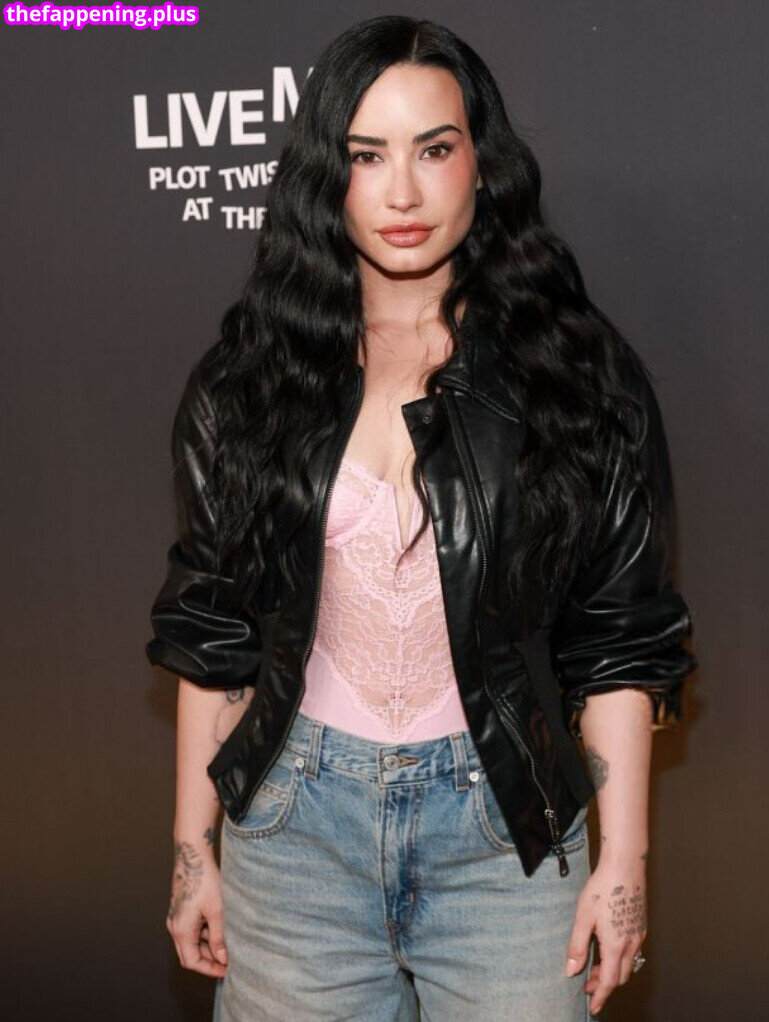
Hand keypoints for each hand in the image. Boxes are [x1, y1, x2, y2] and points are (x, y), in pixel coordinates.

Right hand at [166, 839, 227, 977]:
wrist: (193, 854)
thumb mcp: (217, 910)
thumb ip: (219, 937)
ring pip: (191, 941)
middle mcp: (175, 926)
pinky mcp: (182, 909)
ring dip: (208, 946)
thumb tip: (222, 958)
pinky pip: (192, 929)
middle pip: (190, 954)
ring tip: (229, 943)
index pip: (192, 961)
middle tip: (229, 960)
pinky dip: (205, 933)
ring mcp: (177, 917)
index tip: (226, 970)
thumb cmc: (205, 880)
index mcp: (181, 930)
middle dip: (209, 960)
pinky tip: (220, 927)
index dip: (209, 969)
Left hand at [564, 855, 647, 1014]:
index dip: (601, 996)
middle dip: (605, 984)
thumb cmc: (602, 888)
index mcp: (616, 945)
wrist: (625, 865)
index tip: (593, 1007)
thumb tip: (571, 971)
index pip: (610, 981)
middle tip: (588, 984)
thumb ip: (577, 946)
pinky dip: (621, 958)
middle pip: (621, 976)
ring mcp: (639, 933)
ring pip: (629, 963)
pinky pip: (633, 950)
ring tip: (596, 966)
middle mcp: (632, 943)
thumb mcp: (583, 917)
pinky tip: (609, 947)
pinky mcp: (641, 924)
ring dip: (613, 971)